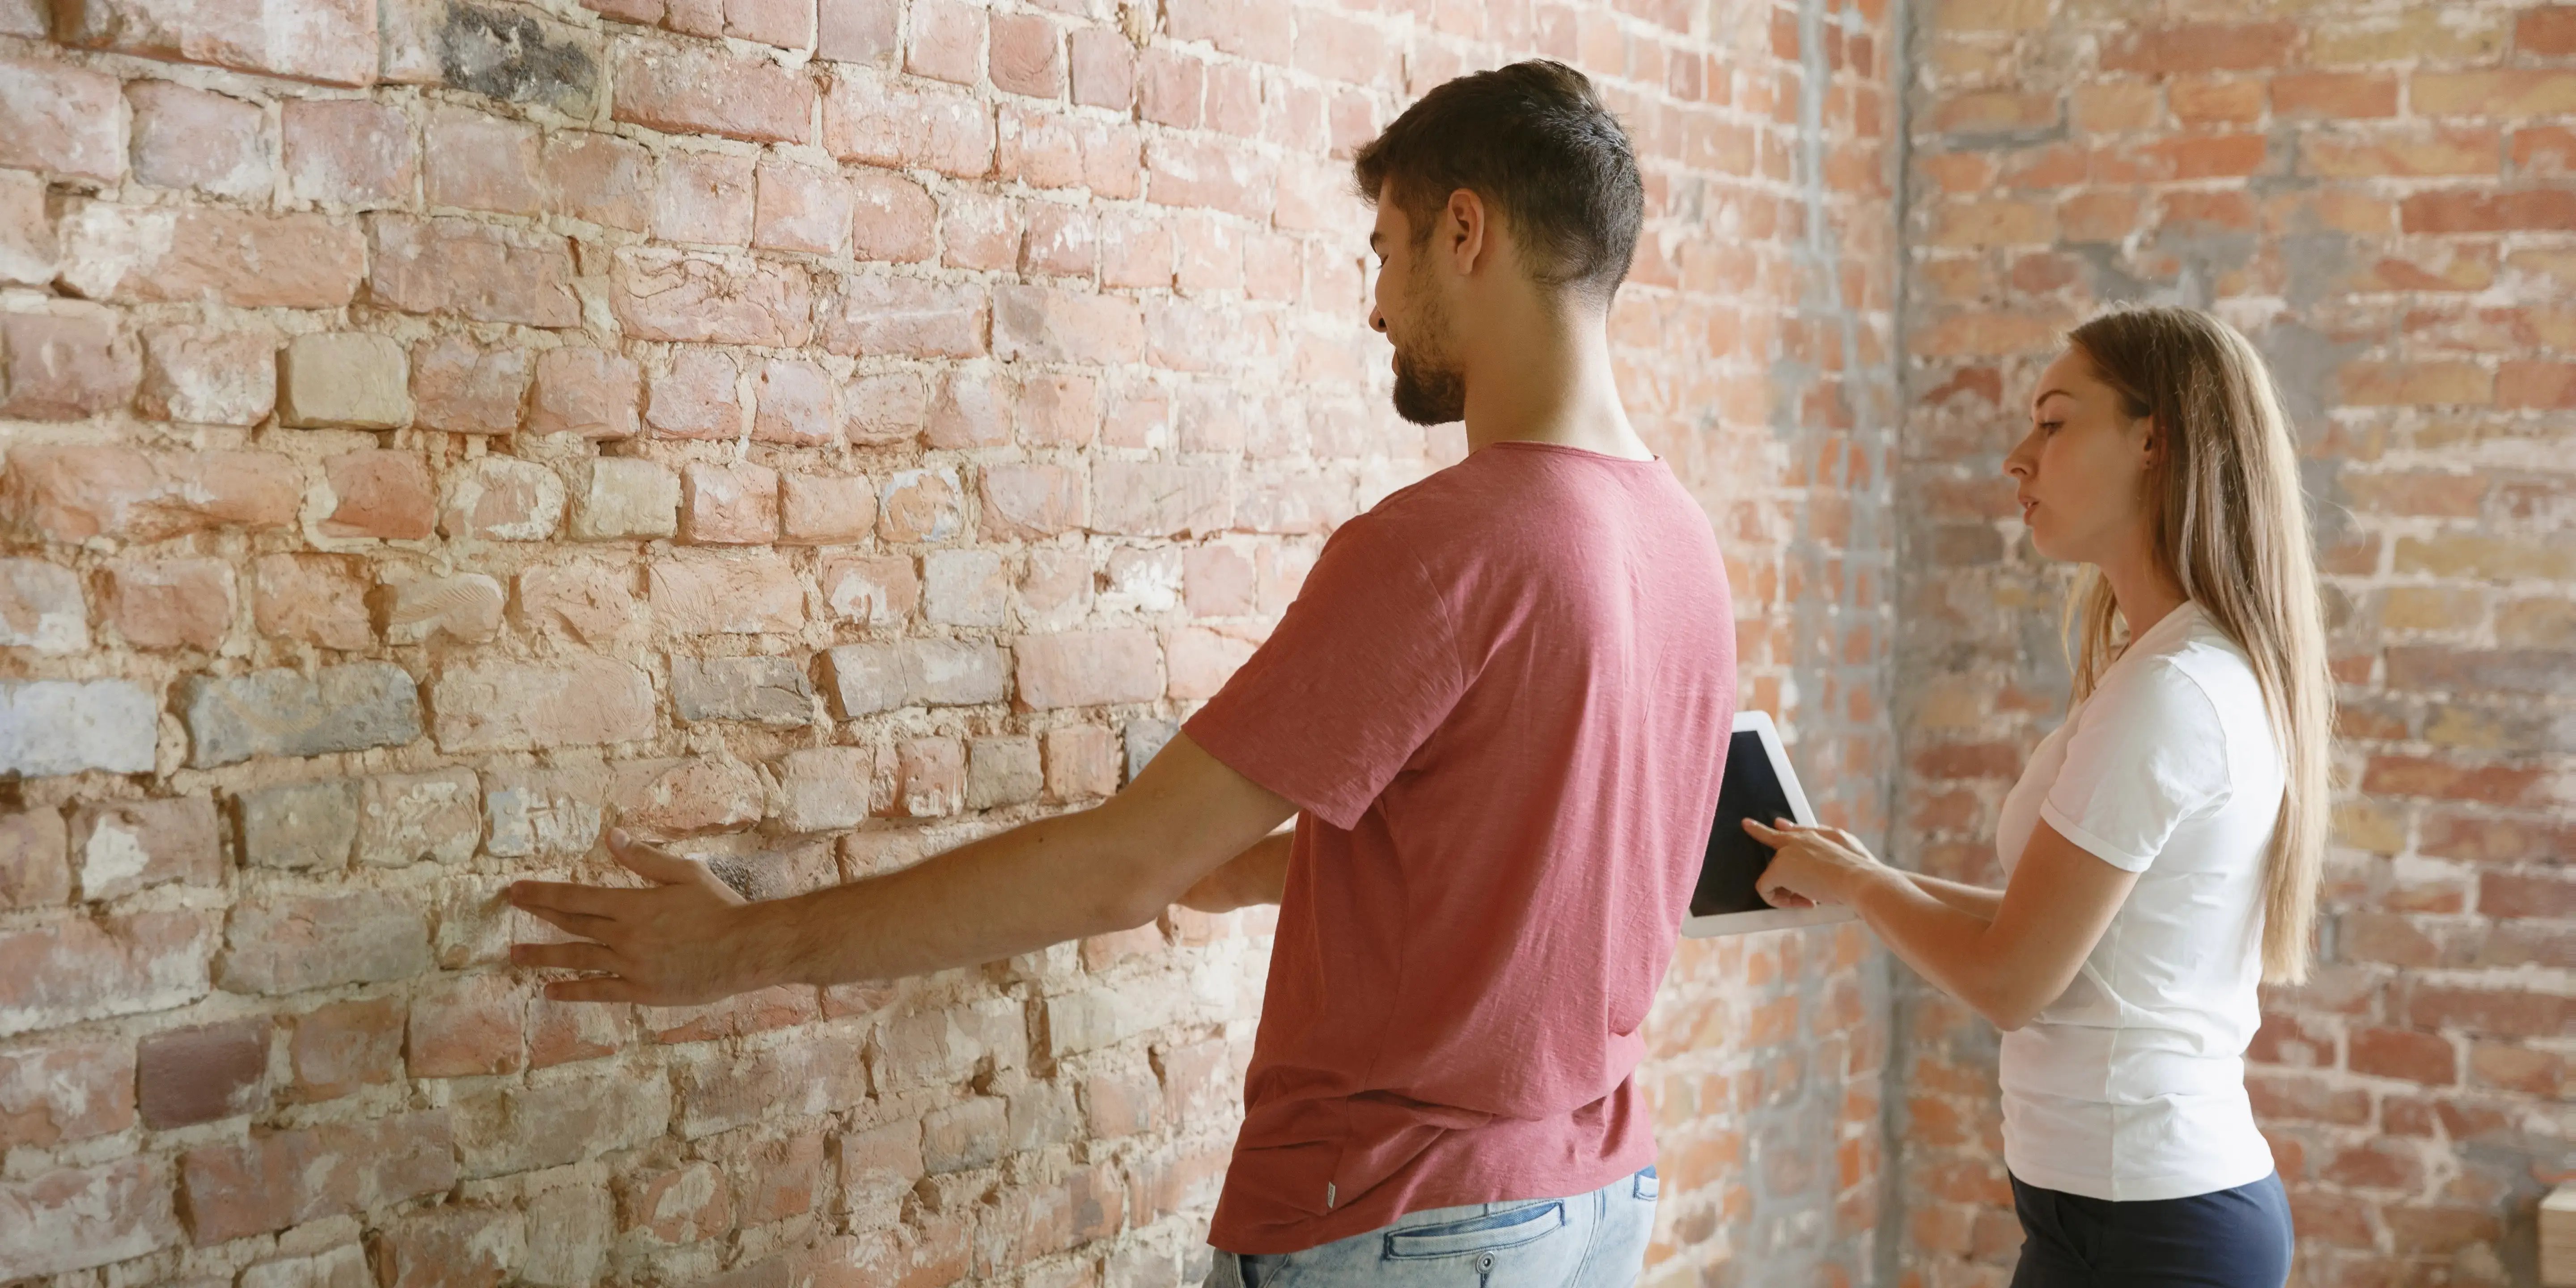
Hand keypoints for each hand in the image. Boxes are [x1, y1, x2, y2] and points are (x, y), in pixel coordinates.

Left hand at [507, 828, 763, 1004]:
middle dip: (539, 914)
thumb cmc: (719, 907)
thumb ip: (644, 858)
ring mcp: (630, 966)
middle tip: (511, 907)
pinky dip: (571, 990)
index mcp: (633, 905)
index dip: (543, 893)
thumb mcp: (684, 873)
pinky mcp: (641, 991)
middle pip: (572, 924)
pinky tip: (550, 990)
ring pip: (577, 959)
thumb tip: (611, 836)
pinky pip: (598, 991)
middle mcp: (625, 936)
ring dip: (543, 956)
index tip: (516, 890)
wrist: (744, 950)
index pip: (576, 897)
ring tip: (514, 955)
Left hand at [1742, 817, 1883, 909]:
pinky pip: (1765, 888)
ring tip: (1811, 900)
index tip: (1748, 824)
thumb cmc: (1858, 867)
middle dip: (1787, 878)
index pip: (1787, 830)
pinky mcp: (1778, 869)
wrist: (1858, 879)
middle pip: (1774, 847)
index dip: (1766, 829)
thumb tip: (1798, 833)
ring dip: (1790, 892)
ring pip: (1774, 876)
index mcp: (1813, 835)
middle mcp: (1796, 839)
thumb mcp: (1844, 843)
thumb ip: (1820, 837)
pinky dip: (1779, 900)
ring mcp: (1785, 853)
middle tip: (1806, 896)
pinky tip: (1801, 902)